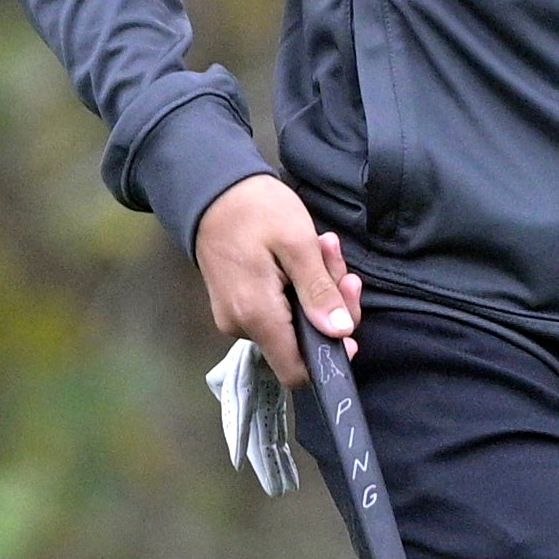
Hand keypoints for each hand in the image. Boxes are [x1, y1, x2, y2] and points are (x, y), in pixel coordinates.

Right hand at [193, 172, 354, 383]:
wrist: (212, 187)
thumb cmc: (255, 209)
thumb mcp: (297, 243)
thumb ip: (318, 291)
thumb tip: (338, 332)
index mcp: (256, 315)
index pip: (296, 371)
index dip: (328, 356)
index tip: (345, 321)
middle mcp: (242, 325)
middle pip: (300, 342)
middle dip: (328, 305)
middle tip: (336, 262)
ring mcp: (236, 316)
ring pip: (293, 321)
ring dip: (316, 289)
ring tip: (322, 248)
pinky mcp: (237, 303)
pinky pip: (278, 307)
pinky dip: (297, 286)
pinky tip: (305, 254)